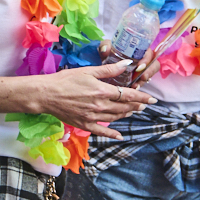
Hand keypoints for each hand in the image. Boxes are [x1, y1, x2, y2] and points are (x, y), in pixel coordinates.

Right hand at [24, 63, 151, 130]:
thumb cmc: (65, 80)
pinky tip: (120, 136)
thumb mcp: (88, 71)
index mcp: (102, 91)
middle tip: (144, 105)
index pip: (128, 95)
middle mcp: (100, 105)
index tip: (152, 99)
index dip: (142, 97)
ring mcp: (93, 117)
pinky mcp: (85, 124)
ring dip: (126, 114)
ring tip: (133, 111)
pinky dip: (112, 134)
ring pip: (115, 117)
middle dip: (136, 106)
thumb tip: (127, 64)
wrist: (47, 94)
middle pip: (124, 107)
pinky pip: (102, 132)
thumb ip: (109, 70)